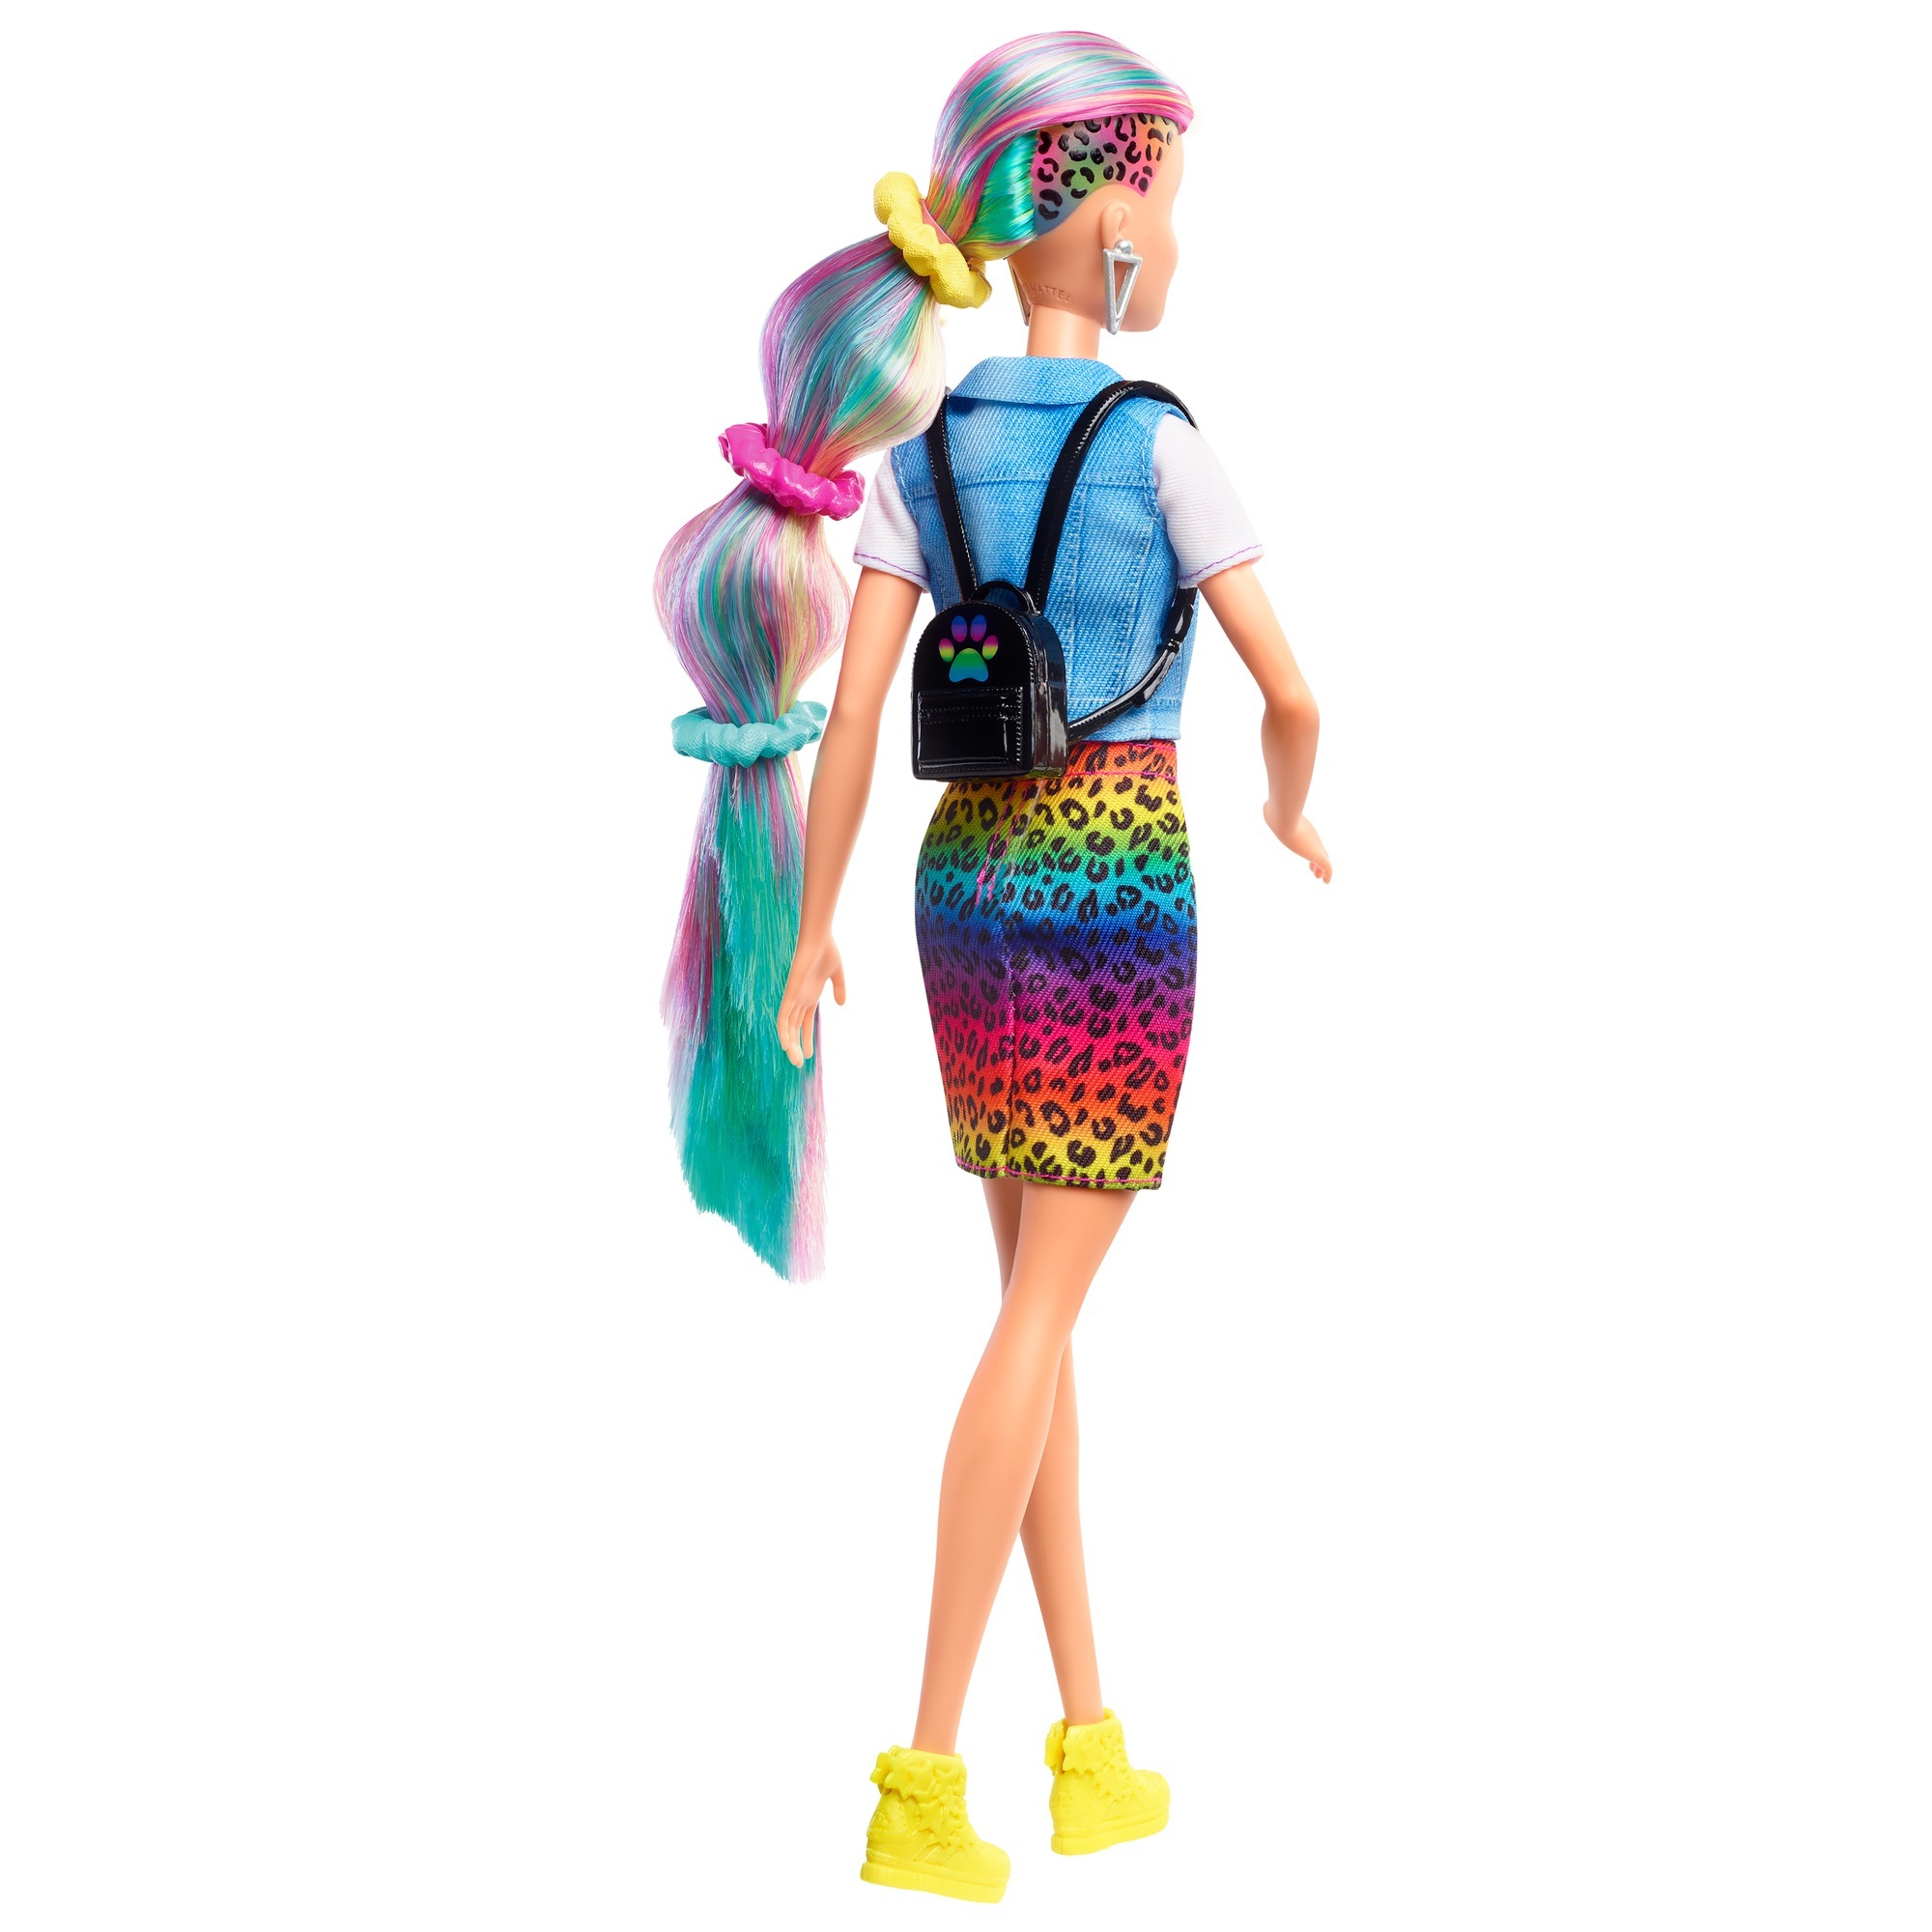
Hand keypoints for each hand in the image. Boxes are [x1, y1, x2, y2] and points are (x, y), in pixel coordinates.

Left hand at [776, 931, 845, 1066]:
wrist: (818, 938)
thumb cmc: (827, 951)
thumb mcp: (837, 974)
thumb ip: (839, 988)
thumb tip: (841, 1004)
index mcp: (810, 996)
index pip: (805, 1023)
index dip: (806, 1039)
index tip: (808, 1055)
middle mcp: (800, 999)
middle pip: (795, 1028)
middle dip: (797, 1046)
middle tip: (799, 1064)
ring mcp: (794, 997)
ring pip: (788, 1027)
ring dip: (790, 1044)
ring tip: (795, 1061)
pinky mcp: (790, 994)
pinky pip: (783, 1017)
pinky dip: (783, 1031)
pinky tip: (786, 1045)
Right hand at [1262, 801, 1331, 881]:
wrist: (1283, 820)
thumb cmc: (1277, 817)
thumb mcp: (1274, 812)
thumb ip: (1271, 809)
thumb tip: (1265, 805)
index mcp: (1304, 832)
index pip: (1310, 843)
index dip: (1308, 851)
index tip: (1306, 859)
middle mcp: (1311, 839)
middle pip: (1318, 851)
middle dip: (1316, 862)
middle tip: (1314, 871)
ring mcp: (1315, 847)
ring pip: (1323, 860)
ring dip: (1320, 870)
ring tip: (1317, 877)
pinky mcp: (1318, 855)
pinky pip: (1328, 868)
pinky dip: (1328, 875)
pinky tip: (1326, 882)